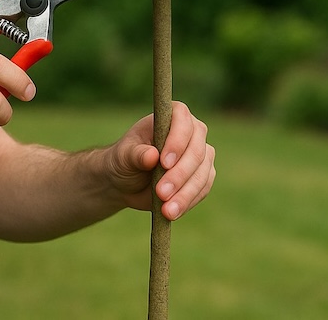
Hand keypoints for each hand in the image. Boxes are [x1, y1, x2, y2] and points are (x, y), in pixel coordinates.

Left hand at [105, 101, 214, 219]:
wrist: (126, 182)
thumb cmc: (123, 160)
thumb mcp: (123, 156)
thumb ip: (136, 154)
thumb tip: (151, 156)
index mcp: (171, 116)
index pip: (183, 120)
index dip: (177, 141)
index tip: (164, 162)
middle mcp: (191, 132)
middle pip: (197, 151)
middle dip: (179, 174)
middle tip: (161, 192)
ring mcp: (200, 154)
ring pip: (202, 173)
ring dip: (185, 193)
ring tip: (167, 210)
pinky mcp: (203, 176)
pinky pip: (202, 189)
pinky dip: (188, 202)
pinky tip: (172, 212)